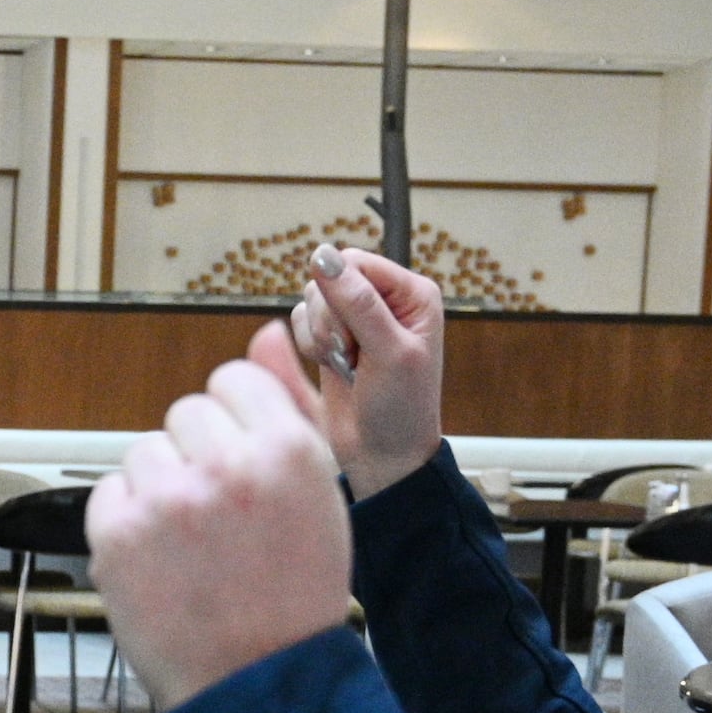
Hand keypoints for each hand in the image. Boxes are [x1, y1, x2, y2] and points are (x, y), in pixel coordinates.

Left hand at [89, 340, 358, 712]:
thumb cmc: (294, 599)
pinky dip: (126, 522)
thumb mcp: (322, 500)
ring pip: (144, 452)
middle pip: (185, 412)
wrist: (255, 684)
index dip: (232, 419)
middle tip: (215, 513)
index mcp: (286, 451)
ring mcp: (166, 500)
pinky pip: (109, 494)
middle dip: (194, 453)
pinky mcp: (116, 535)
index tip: (234, 454)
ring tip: (189, 544)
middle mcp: (225, 466)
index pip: (233, 379)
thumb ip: (289, 416)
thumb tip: (262, 336)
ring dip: (158, 487)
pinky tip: (160, 561)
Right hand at [284, 247, 446, 492]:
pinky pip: (299, 322)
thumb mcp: (389, 353)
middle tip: (355, 355)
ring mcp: (356, 318)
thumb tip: (324, 256)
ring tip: (349, 366)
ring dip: (321, 338)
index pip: (355, 262)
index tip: (356, 334)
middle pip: (328, 279)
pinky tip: (336, 369)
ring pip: (311, 300)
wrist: (383, 456)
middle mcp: (384, 299)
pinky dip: (310, 348)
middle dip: (330, 321)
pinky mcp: (332, 338)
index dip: (342, 294)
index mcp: (412, 293)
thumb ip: (358, 303)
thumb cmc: (401, 410)